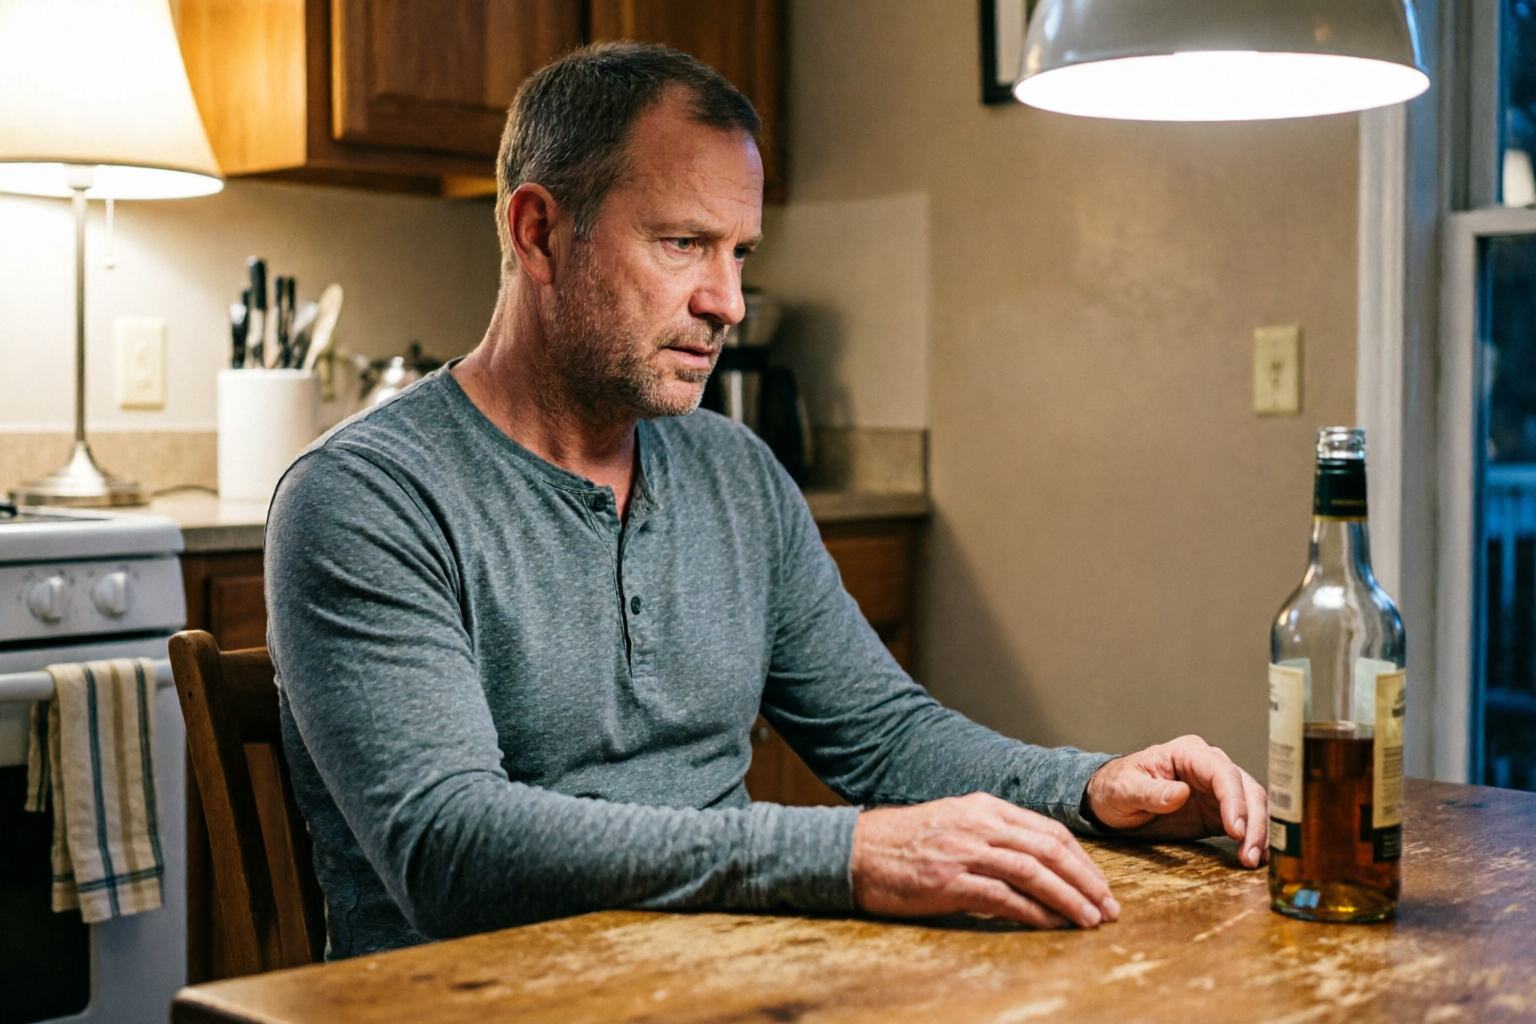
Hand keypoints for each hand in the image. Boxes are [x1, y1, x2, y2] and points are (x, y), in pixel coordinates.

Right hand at [850, 793, 1119, 929]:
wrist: (855, 851)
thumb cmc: (904, 842)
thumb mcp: (954, 822)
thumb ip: (992, 835)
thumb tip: (1035, 863)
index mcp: (984, 807)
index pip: (1049, 830)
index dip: (1082, 859)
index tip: (1101, 884)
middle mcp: (979, 824)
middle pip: (1049, 850)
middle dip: (1086, 880)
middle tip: (1109, 907)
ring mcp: (964, 851)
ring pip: (1034, 872)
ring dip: (1069, 898)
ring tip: (1090, 920)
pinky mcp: (949, 881)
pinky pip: (1003, 897)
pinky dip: (1034, 912)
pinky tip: (1052, 925)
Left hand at [1083, 734, 1267, 867]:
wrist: (1110, 800)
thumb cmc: (1115, 787)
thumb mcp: (1125, 790)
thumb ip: (1152, 792)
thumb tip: (1182, 793)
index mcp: (1187, 753)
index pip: (1221, 772)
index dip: (1234, 800)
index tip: (1236, 830)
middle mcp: (1208, 766)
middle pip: (1246, 788)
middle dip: (1254, 821)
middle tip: (1249, 854)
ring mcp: (1216, 788)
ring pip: (1252, 804)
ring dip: (1258, 832)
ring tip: (1252, 860)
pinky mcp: (1217, 811)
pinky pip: (1245, 821)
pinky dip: (1254, 838)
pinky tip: (1258, 857)